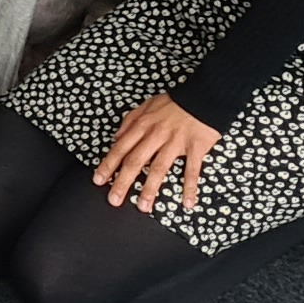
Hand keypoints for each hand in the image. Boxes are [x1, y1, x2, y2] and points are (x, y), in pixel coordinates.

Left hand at [94, 93, 221, 216]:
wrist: (203, 96)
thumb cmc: (175, 102)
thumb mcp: (146, 105)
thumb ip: (130, 121)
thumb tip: (116, 137)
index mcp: (143, 125)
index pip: (121, 148)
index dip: (108, 165)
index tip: (99, 179)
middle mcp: (156, 135)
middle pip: (136, 161)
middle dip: (123, 182)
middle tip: (114, 199)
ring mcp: (175, 142)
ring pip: (159, 168)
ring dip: (150, 189)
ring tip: (143, 206)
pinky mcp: (195, 147)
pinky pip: (192, 170)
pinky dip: (190, 187)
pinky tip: (187, 202)